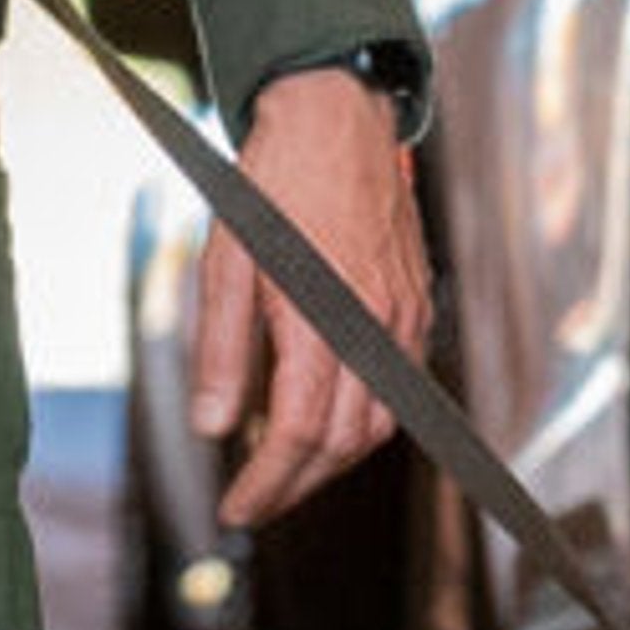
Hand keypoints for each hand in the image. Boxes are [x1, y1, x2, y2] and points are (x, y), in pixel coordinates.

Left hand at [194, 65, 427, 530]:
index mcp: (321, 318)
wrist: (335, 117)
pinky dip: (360, 420)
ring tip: (285, 468)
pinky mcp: (415, 307)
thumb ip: (221, 350)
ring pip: (378, 425)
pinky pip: (396, 388)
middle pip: (342, 444)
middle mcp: (374, 328)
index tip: (235, 512)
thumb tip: (214, 429)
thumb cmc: (273, 183)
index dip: (266, 484)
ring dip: (331, 460)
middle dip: (296, 484)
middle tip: (254, 501)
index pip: (298, 433)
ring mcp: (403, 320)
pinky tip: (324, 417)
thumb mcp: (226, 262)